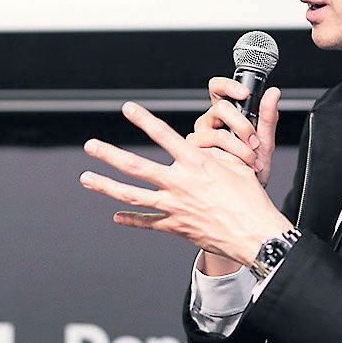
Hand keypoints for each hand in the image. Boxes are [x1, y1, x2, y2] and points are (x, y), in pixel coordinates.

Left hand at [80, 102, 292, 265]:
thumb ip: (218, 155)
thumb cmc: (251, 199)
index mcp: (197, 163)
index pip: (164, 135)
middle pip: (136, 166)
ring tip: (87, 179)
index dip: (144, 120)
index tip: (128, 108)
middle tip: (91, 146)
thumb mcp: (238, 166)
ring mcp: (175, 206)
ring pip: (133, 194)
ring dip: (107, 186)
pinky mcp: (176, 226)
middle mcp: (180, 183)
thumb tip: (209, 147)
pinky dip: (131, 220)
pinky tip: (116, 216)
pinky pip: (148, 222)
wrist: (254, 233)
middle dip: (110, 154)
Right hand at [193, 78, 280, 186]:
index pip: (217, 89)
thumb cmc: (253, 166)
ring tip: (251, 160)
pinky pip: (210, 152)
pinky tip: (238, 167)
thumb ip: (268, 116)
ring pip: (216, 132)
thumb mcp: (265, 141)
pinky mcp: (194, 156)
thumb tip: (273, 92)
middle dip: (242, 124)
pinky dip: (230, 160)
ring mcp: (199, 139)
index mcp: (223, 114)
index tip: (244, 93)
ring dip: (239, 148)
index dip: (228, 86)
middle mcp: (208, 123)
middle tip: (254, 141)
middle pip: (219, 108)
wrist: (247, 193)